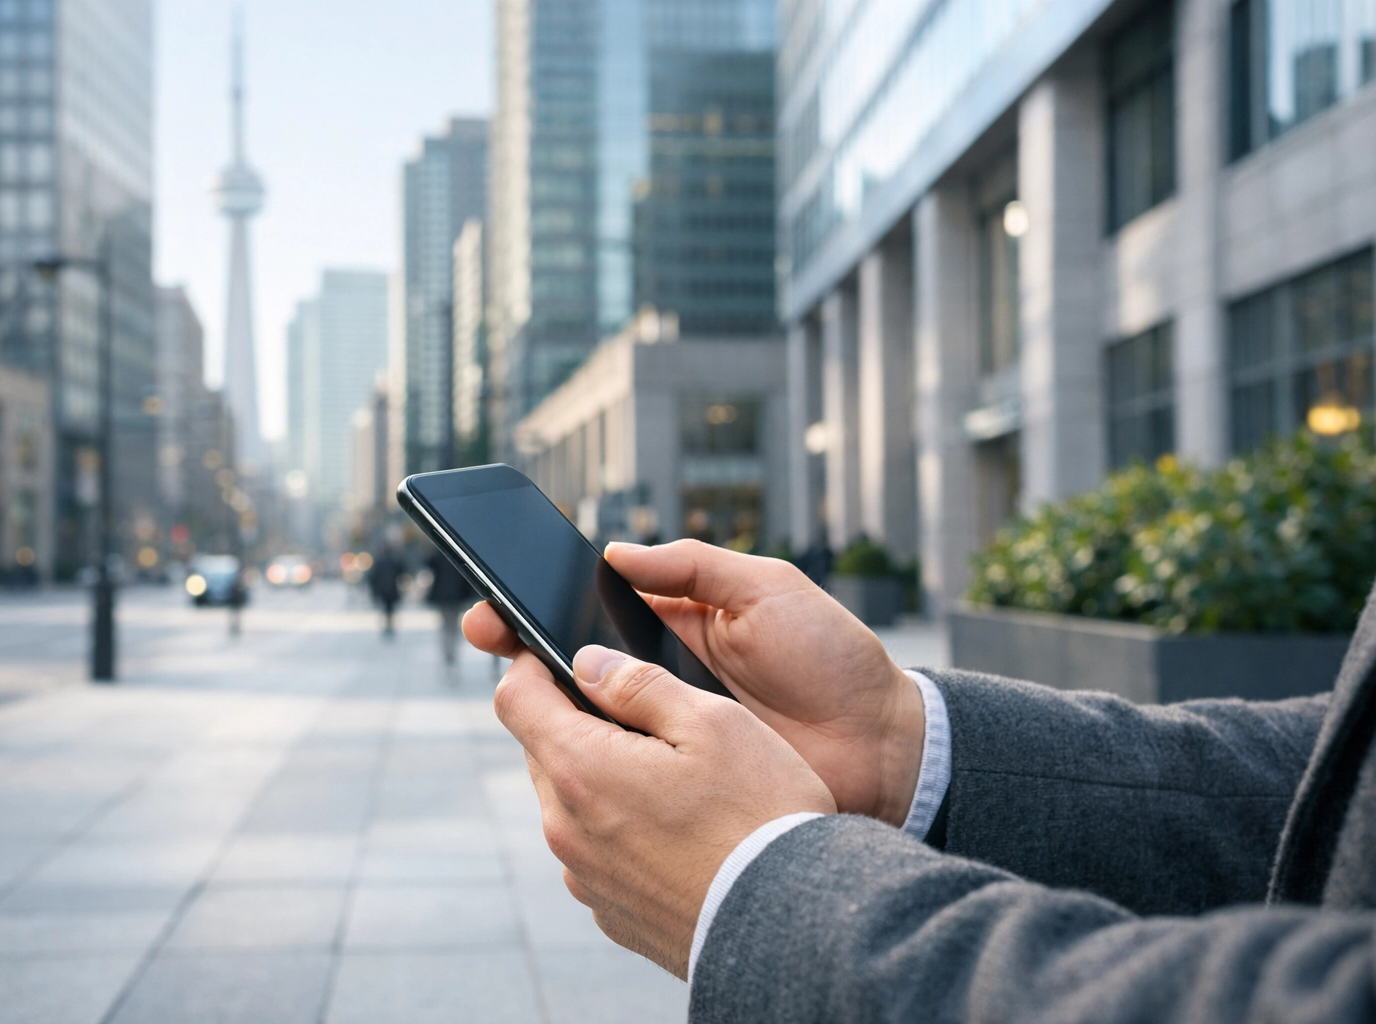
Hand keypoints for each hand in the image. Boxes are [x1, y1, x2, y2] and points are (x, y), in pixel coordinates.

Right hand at [463, 540, 924, 825]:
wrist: (885, 749)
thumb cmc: (832, 661)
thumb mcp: (768, 589)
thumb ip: (695, 567)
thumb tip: (616, 553)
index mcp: (677, 630)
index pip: (592, 616)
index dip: (540, 610)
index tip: (496, 605)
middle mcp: (663, 683)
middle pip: (576, 670)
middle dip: (524, 656)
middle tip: (490, 640)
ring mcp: (669, 737)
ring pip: (590, 726)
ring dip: (550, 711)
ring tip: (520, 691)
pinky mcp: (683, 785)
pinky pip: (624, 776)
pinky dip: (591, 768)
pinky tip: (562, 755)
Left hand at [493, 643, 834, 977]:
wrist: (791, 927)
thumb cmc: (761, 817)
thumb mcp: (713, 722)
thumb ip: (639, 684)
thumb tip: (587, 663)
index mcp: (581, 769)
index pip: (515, 698)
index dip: (532, 665)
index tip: (562, 658)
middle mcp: (566, 828)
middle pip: (543, 750)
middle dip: (577, 723)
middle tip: (644, 720)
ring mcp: (585, 877)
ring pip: (570, 803)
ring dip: (602, 780)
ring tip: (675, 784)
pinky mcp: (610, 912)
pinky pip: (597, 853)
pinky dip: (622, 832)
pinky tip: (681, 835)